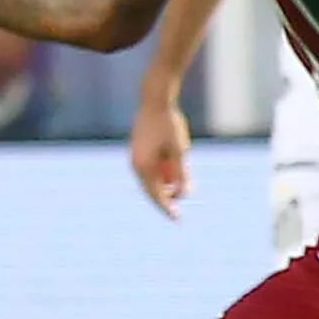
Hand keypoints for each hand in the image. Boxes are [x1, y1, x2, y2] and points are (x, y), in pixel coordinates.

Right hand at [128, 95, 190, 218]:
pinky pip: (149, 168)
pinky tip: (173, 169)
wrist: (154, 99)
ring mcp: (135, 156)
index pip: (156, 196)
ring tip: (181, 182)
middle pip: (152, 189)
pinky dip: (161, 172)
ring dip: (165, 183)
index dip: (168, 208)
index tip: (177, 219)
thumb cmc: (169, 124)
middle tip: (181, 204)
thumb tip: (183, 193)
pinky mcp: (138, 149)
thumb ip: (181, 174)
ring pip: (150, 178)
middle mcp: (135, 164)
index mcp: (144, 167)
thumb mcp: (180, 151)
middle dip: (167, 197)